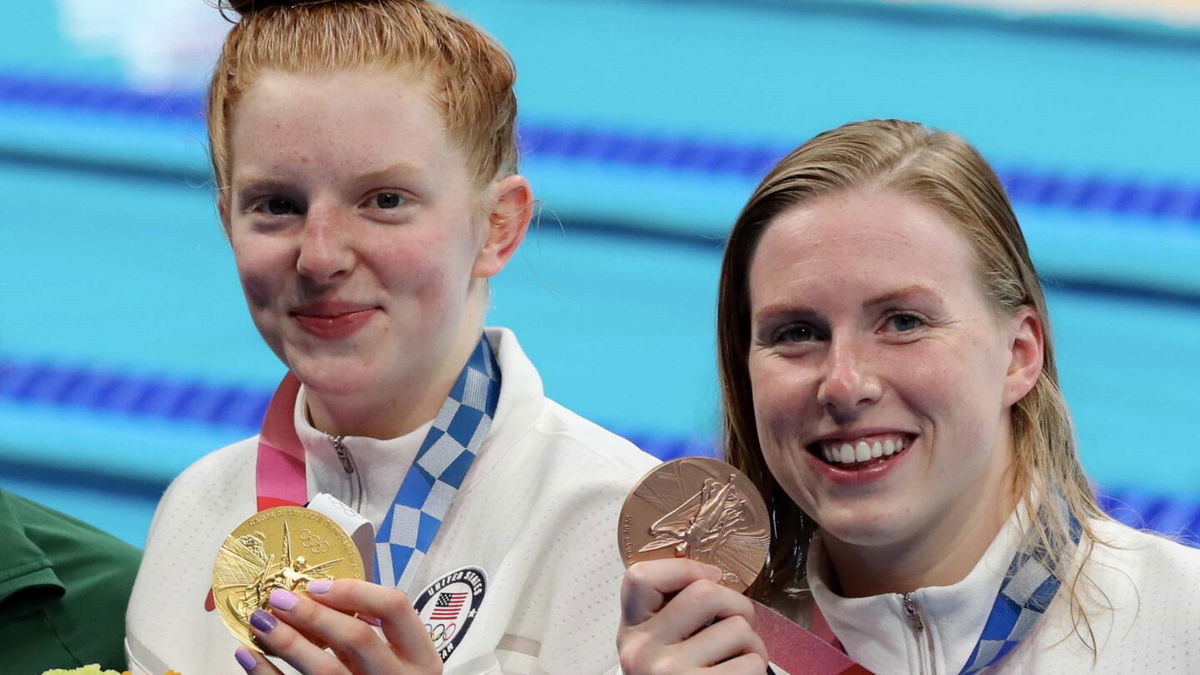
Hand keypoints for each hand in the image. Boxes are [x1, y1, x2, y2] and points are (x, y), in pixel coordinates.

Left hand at [233, 579, 442, 674]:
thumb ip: (366, 632)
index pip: (395, 608)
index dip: (354, 591)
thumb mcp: (386, 659)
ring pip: (326, 670)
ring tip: (260, 621)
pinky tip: (248, 655)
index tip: (317, 586)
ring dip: (288, 641)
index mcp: (420, 658)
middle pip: (358, 637)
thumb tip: (314, 595)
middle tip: (279, 598)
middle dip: (313, 613)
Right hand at [617, 558, 768, 673]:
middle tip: (737, 622)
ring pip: (738, 629)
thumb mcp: (655, 643)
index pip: (640, 576)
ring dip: (752, 642)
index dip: (685, 567)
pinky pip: (751, 664)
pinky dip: (756, 668)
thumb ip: (668, 611)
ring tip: (737, 657)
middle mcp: (642, 652)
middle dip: (736, 604)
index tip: (709, 578)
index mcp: (630, 631)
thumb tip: (713, 574)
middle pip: (705, 592)